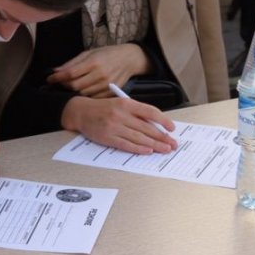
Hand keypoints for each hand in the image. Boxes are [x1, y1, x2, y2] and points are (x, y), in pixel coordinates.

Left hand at [47, 44, 148, 96]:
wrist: (129, 59)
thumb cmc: (107, 53)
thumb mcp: (90, 52)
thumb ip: (73, 62)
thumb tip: (56, 71)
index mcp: (94, 62)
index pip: (70, 73)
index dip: (57, 78)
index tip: (49, 78)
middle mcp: (100, 75)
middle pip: (75, 86)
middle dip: (64, 85)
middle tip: (59, 83)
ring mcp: (106, 85)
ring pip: (82, 94)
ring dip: (73, 91)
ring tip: (69, 86)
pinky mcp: (111, 93)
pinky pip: (92, 98)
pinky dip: (84, 96)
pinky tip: (81, 91)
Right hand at [61, 96, 177, 154]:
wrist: (81, 112)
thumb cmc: (103, 108)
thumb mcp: (120, 104)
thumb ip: (136, 113)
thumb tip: (156, 126)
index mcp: (126, 104)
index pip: (150, 112)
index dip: (163, 120)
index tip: (172, 128)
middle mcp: (121, 114)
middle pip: (147, 128)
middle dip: (162, 137)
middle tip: (173, 144)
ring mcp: (114, 126)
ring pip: (139, 138)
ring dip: (154, 145)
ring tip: (165, 149)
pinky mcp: (108, 137)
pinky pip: (126, 145)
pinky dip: (138, 149)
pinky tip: (148, 151)